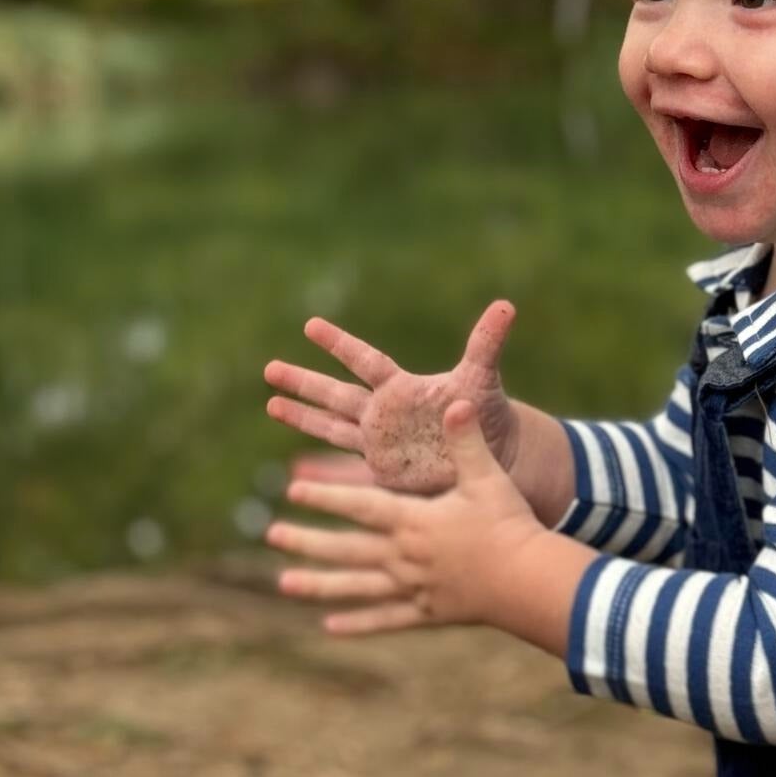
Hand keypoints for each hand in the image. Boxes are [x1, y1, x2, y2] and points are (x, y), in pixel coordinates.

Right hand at [263, 300, 519, 495]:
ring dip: (302, 417)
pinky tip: (295, 472)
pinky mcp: (381, 469)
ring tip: (271, 404)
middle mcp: (383, 411)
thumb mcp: (481, 378)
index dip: (339, 344)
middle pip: (335, 393)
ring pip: (332, 426)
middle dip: (304, 382)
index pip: (365, 361)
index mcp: (401, 387)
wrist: (491, 454)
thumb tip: (506, 305)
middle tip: (269, 368)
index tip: (310, 325)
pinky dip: (320, 470)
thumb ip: (487, 343)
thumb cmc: (486, 413)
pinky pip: (344, 467)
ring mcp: (379, 441)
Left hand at [266, 400, 537, 633]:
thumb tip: (455, 402)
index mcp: (414, 521)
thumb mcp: (488, 478)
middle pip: (346, 547)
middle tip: (272, 534)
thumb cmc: (510, 525)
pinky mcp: (428, 612)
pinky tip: (330, 627)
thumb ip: (467, 442)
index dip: (326, 497)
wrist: (529, 581)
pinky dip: (358, 623)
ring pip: (356, 586)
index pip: (360, 506)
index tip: (292, 491)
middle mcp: (404, 556)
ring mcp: (414, 588)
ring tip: (283, 584)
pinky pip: (385, 618)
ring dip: (318, 584)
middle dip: (308, 540)